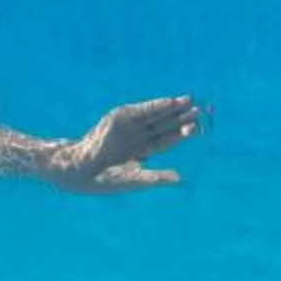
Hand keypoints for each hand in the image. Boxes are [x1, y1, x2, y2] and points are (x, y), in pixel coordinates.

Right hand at [55, 96, 199, 193]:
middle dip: (181, 117)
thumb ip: (157, 178)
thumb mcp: (134, 180)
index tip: (198, 127)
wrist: (79, 169)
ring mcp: (128, 126)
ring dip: (171, 107)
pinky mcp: (119, 117)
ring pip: (155, 115)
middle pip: (164, 124)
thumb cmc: (105, 179)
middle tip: (200, 110)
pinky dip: (156, 106)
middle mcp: (137, 137)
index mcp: (142, 152)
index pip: (167, 140)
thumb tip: (181, 179)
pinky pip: (142, 110)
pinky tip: (170, 102)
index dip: (183, 133)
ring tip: (189, 101)